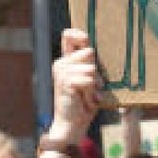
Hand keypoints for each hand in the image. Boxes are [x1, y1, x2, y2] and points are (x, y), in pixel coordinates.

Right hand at [48, 28, 101, 144]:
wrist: (71, 124)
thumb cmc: (83, 103)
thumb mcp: (89, 80)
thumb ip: (90, 65)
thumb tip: (97, 50)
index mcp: (66, 61)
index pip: (69, 35)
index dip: (80, 34)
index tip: (87, 41)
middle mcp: (61, 63)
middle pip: (89, 52)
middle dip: (96, 70)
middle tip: (91, 86)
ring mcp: (62, 72)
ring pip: (91, 67)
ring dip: (95, 83)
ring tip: (88, 94)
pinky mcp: (66, 81)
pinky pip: (89, 79)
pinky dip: (92, 91)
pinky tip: (86, 99)